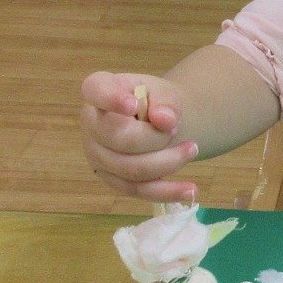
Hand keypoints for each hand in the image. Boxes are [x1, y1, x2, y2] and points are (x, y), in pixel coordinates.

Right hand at [80, 71, 198, 202]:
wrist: (160, 122)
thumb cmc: (155, 101)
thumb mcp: (164, 92)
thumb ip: (166, 102)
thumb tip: (165, 120)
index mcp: (98, 90)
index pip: (96, 91)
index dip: (111, 99)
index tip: (133, 104)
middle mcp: (91, 125)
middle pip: (119, 138)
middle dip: (156, 137)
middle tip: (177, 128)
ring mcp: (98, 157)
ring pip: (132, 169)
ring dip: (168, 162)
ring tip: (192, 149)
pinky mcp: (114, 180)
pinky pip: (140, 191)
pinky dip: (167, 192)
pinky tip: (190, 190)